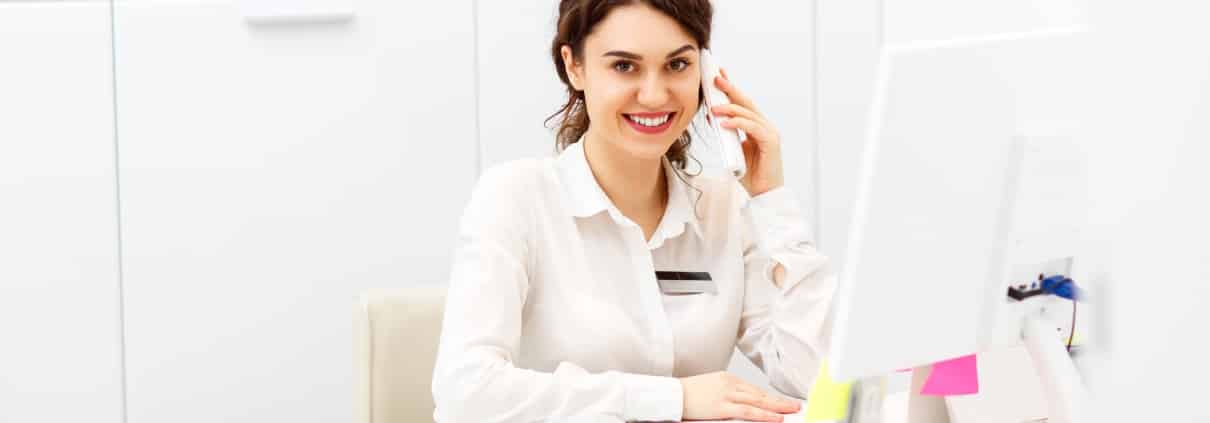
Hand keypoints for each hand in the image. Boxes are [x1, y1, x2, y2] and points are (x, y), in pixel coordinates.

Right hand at [680, 371, 800, 421]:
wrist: (670, 394)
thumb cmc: (687, 394)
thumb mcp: (710, 388)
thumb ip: (726, 393)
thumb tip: (741, 403)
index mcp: (727, 378)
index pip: (755, 389)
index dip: (771, 396)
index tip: (783, 401)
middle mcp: (730, 384)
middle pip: (761, 393)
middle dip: (780, 400)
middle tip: (796, 404)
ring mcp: (727, 395)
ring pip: (759, 401)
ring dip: (778, 406)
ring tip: (792, 410)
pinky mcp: (722, 407)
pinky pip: (748, 412)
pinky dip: (764, 415)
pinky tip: (777, 418)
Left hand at [709, 68, 784, 196]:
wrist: (764, 193)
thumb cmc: (751, 173)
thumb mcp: (735, 149)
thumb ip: (729, 134)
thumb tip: (715, 119)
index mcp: (757, 126)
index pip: (743, 103)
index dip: (731, 89)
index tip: (719, 76)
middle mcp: (765, 126)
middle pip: (746, 102)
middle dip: (730, 89)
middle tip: (716, 78)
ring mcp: (770, 132)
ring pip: (748, 113)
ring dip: (729, 108)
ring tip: (713, 107)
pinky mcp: (771, 142)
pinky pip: (752, 128)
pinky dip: (737, 124)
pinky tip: (724, 123)